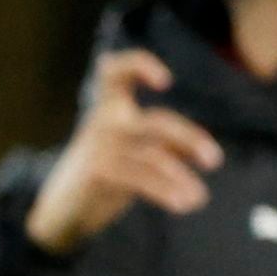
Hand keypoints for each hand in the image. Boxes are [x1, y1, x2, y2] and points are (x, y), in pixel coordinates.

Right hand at [27, 46, 220, 250]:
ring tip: (199, 198)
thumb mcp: (132, 151)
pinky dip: (166, 191)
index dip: (137, 65)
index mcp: (109, 108)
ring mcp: (100, 146)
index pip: (116, 72)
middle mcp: (104, 121)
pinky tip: (184, 204)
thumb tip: (203, 151)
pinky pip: (142, 177)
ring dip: (180, 177)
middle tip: (214, 161)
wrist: (62, 210)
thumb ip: (163, 144)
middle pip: (156, 122)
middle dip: (189, 139)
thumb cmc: (103, 173)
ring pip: (153, 155)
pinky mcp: (98, 171)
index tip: (165, 81)